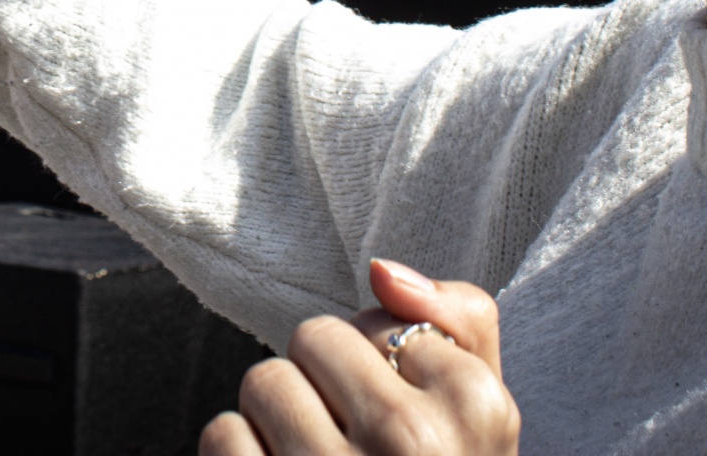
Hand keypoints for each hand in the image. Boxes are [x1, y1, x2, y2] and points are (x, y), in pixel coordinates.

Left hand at [200, 260, 518, 454]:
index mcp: (477, 408)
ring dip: (276, 421)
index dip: (378, 367)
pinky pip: (223, 436)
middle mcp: (412, 441)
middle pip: (313, 337)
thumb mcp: (484, 417)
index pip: (379, 319)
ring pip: (263, 380)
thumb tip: (380, 268)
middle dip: (322, 382)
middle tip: (352, 444)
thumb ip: (459, 320)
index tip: (399, 423)